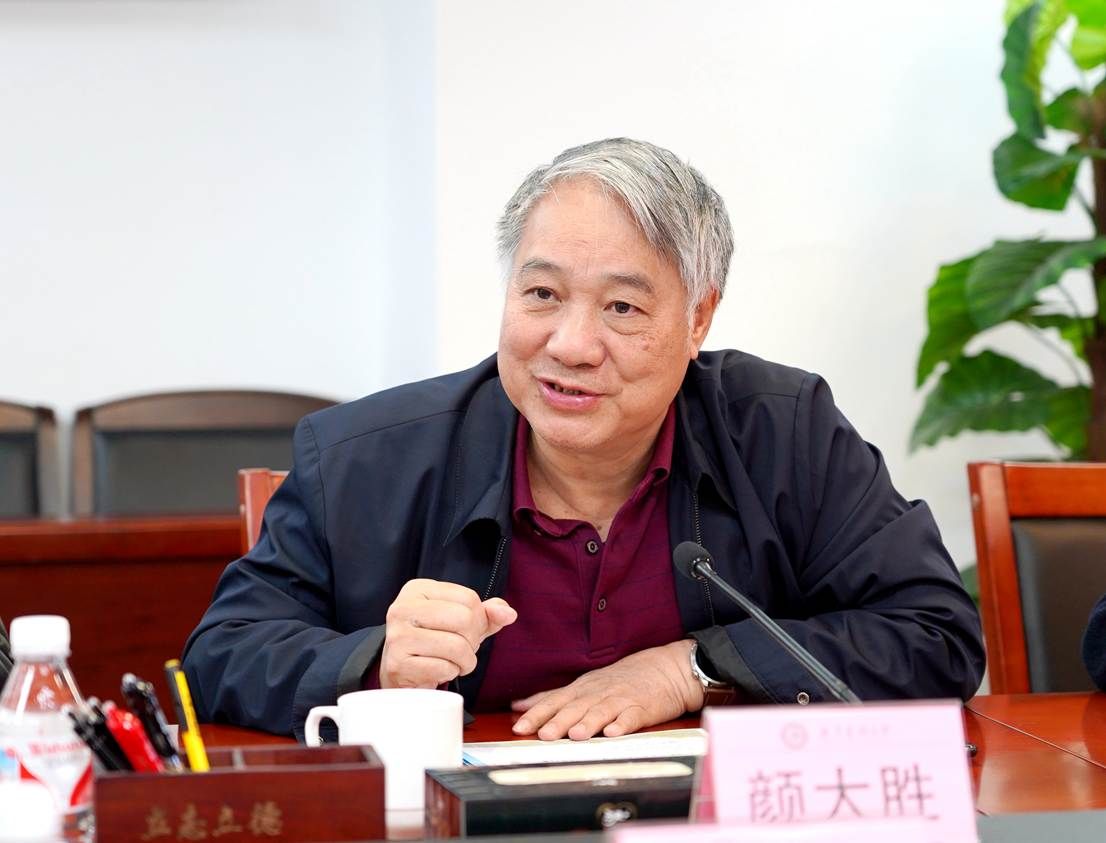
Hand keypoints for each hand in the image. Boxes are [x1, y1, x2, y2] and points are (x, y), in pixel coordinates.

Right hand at [380, 579, 516, 688]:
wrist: (401, 671)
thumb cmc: (434, 640)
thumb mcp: (461, 621)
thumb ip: (487, 614)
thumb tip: (509, 614)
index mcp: (418, 589)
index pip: (469, 599)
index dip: (479, 620)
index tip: (467, 631)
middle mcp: (403, 608)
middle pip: (464, 619)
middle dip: (473, 640)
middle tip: (463, 648)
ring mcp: (397, 636)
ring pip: (456, 646)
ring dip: (465, 660)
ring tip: (455, 661)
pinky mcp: (397, 664)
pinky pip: (444, 668)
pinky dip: (450, 673)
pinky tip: (439, 670)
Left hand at [511, 640, 703, 740]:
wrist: (666, 669)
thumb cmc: (620, 680)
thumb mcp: (584, 685)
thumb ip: (551, 697)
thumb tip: (518, 706)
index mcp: (582, 689)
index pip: (555, 700)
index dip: (537, 714)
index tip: (519, 727)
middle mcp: (598, 692)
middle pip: (576, 707)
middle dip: (559, 721)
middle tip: (543, 735)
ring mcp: (621, 699)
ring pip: (602, 711)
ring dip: (589, 723)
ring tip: (576, 735)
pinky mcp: (643, 708)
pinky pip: (632, 716)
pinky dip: (623, 724)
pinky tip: (614, 733)